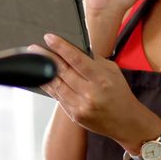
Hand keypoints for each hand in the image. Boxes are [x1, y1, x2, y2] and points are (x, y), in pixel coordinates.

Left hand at [30, 33, 150, 142]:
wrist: (127, 122)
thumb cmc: (119, 93)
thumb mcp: (112, 71)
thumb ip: (93, 60)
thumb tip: (72, 48)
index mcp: (101, 79)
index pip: (77, 60)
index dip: (61, 47)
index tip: (49, 38)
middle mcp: (90, 93)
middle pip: (62, 72)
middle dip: (46, 57)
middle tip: (34, 48)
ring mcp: (81, 106)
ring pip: (56, 85)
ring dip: (43, 72)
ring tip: (34, 60)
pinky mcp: (75, 115)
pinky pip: (58, 97)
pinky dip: (49, 86)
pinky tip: (42, 77)